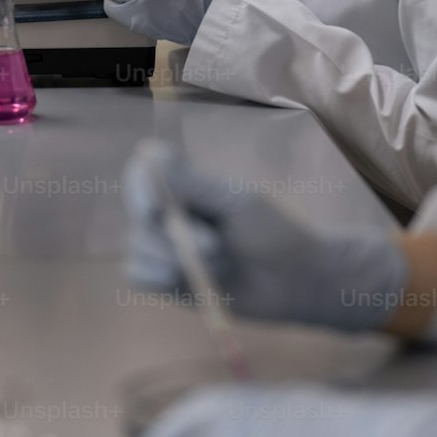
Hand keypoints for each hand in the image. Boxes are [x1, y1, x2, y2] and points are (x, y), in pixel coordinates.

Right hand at [123, 142, 406, 330]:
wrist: (298, 283)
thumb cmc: (277, 234)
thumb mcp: (239, 204)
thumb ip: (195, 185)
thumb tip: (153, 153)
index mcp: (192, 187)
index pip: (146, 174)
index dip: (140, 187)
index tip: (154, 208)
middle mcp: (175, 214)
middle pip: (142, 217)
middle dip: (174, 236)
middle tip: (215, 246)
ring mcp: (170, 248)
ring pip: (138, 247)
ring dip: (171, 259)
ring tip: (216, 267)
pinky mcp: (170, 280)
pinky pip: (138, 275)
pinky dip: (155, 277)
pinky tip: (186, 282)